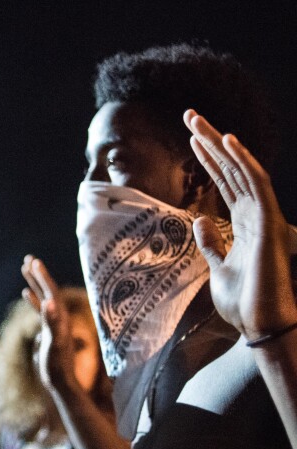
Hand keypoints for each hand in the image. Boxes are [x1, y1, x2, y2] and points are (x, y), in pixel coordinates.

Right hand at [21, 255, 76, 390]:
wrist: (61, 382)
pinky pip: (40, 309)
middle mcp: (59, 317)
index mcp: (60, 317)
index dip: (42, 276)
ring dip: (35, 282)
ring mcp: (54, 322)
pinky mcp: (49, 330)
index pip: (51, 291)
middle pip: (48, 290)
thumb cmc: (57, 365)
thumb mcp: (54, 342)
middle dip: (39, 274)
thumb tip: (50, 302)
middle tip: (29, 259)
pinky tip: (26, 293)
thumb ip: (52, 322)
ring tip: (25, 269)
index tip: (33, 262)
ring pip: (44, 297)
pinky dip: (33, 299)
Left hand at [183, 109, 296, 338]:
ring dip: (219, 143)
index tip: (191, 140)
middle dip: (210, 142)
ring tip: (196, 121)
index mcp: (243, 224)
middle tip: (189, 117)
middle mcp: (254, 214)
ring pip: (240, 168)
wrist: (259, 323)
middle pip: (230, 169)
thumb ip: (210, 243)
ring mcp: (262, 216)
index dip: (208, 160)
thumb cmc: (242, 302)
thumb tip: (198, 221)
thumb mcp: (218, 267)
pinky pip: (256, 182)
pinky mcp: (268, 221)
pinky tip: (226, 140)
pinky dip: (242, 160)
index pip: (225, 183)